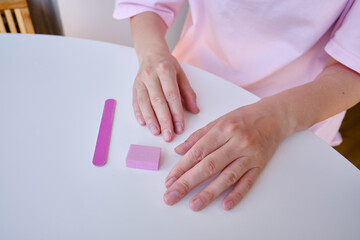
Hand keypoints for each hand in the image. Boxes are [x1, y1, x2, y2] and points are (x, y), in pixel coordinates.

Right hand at [132, 48, 198, 141]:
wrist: (150, 53)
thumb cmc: (167, 65)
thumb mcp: (181, 75)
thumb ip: (188, 93)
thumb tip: (195, 110)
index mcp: (165, 70)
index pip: (171, 95)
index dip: (176, 113)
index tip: (180, 127)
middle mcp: (151, 75)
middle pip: (158, 101)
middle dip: (164, 120)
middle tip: (168, 135)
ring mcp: (140, 81)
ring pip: (144, 103)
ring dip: (150, 120)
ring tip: (156, 132)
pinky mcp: (134, 87)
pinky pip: (135, 102)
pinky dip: (139, 114)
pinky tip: (144, 123)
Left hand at [163, 99, 291, 210]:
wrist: (274, 117)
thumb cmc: (244, 118)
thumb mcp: (219, 120)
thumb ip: (198, 136)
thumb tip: (179, 150)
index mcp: (224, 129)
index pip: (198, 152)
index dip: (182, 167)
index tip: (169, 181)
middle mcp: (237, 142)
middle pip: (209, 166)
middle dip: (188, 183)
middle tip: (172, 196)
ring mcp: (250, 155)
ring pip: (227, 177)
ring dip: (209, 193)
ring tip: (193, 205)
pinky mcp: (260, 165)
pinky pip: (248, 182)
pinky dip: (237, 194)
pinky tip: (225, 205)